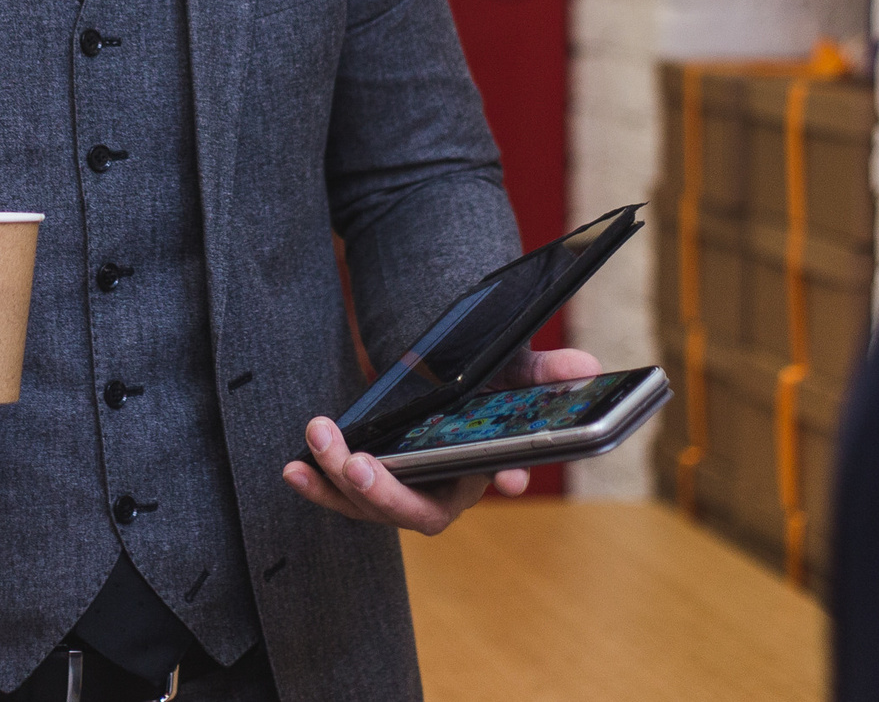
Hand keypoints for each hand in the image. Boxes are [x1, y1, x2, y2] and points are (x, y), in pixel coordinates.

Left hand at [280, 346, 601, 534]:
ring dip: (337, 479)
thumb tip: (585, 367)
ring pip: (366, 505)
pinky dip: (316, 482)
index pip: (482, 488)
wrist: (442, 376)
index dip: (488, 484)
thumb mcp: (513, 370)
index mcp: (477, 474)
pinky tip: (293, 467)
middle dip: (382, 492)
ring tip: (316, 441)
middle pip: (411, 511)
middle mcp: (438, 492)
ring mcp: (398, 489)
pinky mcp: (364, 481)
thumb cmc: (483, 381)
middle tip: (361, 465)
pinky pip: (338, 493)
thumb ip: (543, 373)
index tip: (497, 478)